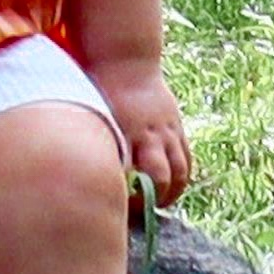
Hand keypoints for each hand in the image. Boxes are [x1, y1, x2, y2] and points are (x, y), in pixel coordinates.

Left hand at [95, 65, 196, 206]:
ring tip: (158, 205)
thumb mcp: (94, 115)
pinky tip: (170, 188)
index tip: (118, 206)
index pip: (132, 172)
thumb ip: (97, 144)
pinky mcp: (178, 127)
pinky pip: (186, 158)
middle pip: (163, 177)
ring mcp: (169, 131)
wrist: (127, 62)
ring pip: (181, 171)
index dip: (129, 195)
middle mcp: (152, 133)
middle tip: (138, 212)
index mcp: (129, 131)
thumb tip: (87, 176)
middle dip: (154, 200)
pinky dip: (181, 177)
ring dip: (172, 193)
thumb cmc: (102, 90)